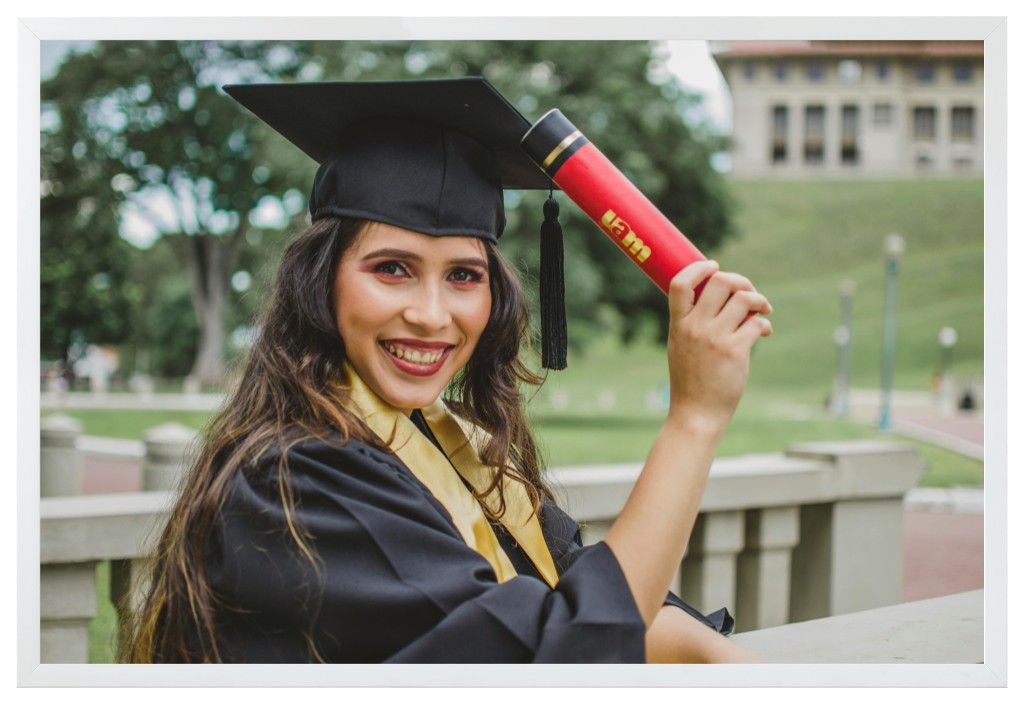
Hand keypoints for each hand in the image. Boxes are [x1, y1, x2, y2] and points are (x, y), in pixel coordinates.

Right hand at [665, 260, 772, 433]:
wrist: (696, 413)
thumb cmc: (690, 381)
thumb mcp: (680, 346)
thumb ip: (691, 323)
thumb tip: (720, 299)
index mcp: (678, 324)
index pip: (680, 283)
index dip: (699, 267)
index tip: (714, 266)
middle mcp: (695, 327)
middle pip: (720, 282)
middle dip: (741, 281)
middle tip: (749, 293)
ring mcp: (714, 338)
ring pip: (744, 299)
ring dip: (759, 300)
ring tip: (762, 310)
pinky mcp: (735, 351)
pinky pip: (756, 323)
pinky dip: (764, 324)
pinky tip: (764, 332)